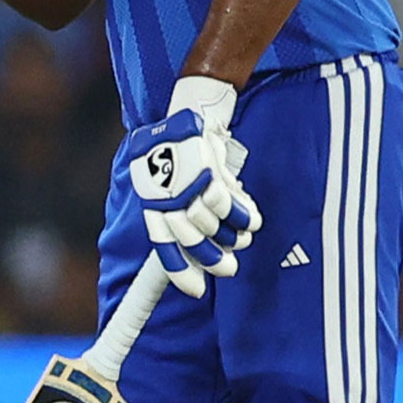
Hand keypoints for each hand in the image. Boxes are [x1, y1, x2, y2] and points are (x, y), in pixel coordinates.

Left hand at [126, 77, 260, 297]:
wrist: (194, 111)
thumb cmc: (184, 148)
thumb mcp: (174, 180)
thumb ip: (182, 211)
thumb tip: (201, 249)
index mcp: (152, 199)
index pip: (161, 244)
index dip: (179, 270)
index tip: (197, 291)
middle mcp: (165, 194)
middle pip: (192, 241)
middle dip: (214, 260)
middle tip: (229, 267)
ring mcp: (186, 184)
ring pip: (213, 226)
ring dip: (231, 234)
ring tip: (239, 233)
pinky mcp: (207, 172)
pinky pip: (229, 207)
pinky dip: (243, 215)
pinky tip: (250, 214)